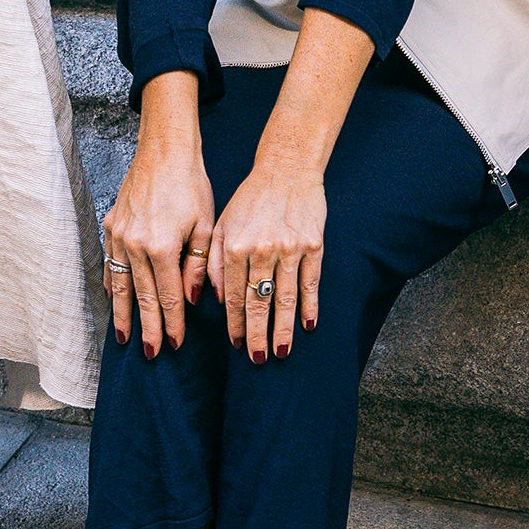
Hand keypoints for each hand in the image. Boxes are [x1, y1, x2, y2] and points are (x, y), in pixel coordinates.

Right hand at [103, 121, 214, 356]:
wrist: (164, 150)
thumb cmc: (191, 185)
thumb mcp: (206, 226)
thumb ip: (199, 266)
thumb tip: (190, 300)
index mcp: (162, 247)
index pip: (168, 296)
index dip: (172, 323)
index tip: (175, 345)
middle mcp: (135, 245)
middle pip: (143, 297)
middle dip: (147, 328)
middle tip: (149, 353)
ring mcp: (119, 236)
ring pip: (122, 285)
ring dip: (124, 314)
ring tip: (124, 338)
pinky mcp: (111, 226)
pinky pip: (111, 264)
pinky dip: (113, 285)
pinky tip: (115, 302)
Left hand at [208, 152, 324, 362]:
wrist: (286, 169)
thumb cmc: (250, 199)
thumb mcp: (222, 225)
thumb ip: (215, 262)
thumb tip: (218, 300)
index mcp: (236, 247)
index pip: (234, 295)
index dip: (235, 323)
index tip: (235, 344)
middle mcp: (262, 250)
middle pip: (259, 302)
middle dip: (257, 335)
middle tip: (257, 359)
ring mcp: (290, 249)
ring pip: (285, 298)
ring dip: (283, 328)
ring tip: (282, 352)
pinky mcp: (313, 246)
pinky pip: (310, 283)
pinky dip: (309, 306)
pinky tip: (308, 326)